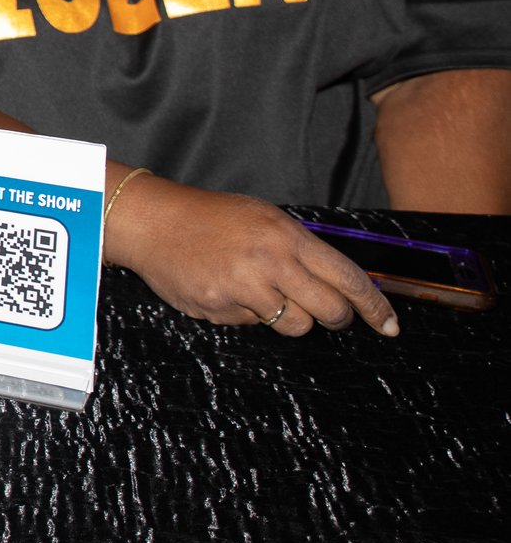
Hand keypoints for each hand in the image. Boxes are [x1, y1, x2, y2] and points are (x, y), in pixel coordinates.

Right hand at [107, 176, 396, 336]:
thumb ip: (301, 249)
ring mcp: (243, 288)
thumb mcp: (265, 218)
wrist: (153, 221)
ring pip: (294, 326)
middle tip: (327, 314)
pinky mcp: (219, 307)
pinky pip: (252, 325)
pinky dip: (246, 314)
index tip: (389, 325)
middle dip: (335, 318)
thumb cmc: (211, 217)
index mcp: (287, 236)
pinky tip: (227, 290)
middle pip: (330, 312)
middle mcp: (270, 263)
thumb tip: (340, 283)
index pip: (348, 278)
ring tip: (263, 293)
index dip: (374, 306)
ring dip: (288, 317)